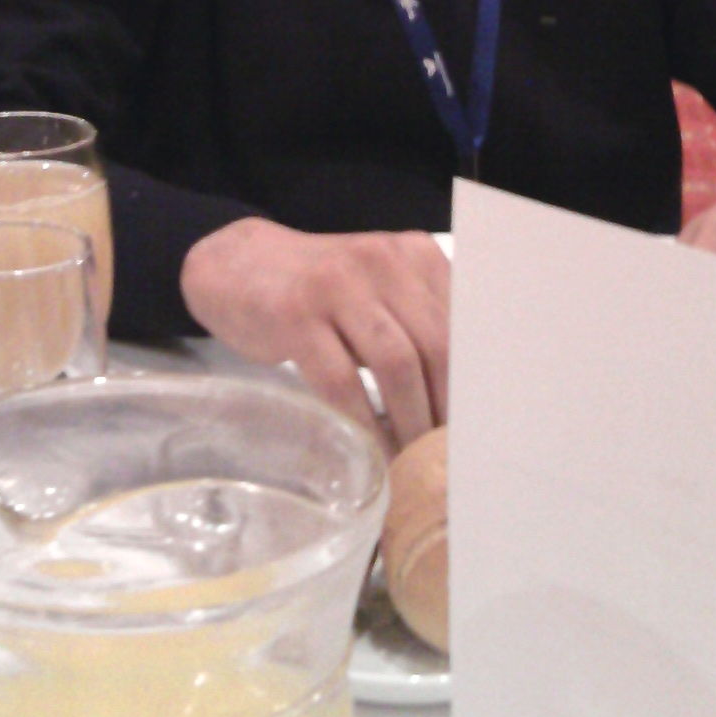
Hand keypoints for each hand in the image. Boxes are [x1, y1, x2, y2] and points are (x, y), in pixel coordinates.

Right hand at [180, 218, 449, 449]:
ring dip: (409, 421)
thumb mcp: (376, 290)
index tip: (478, 427)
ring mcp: (338, 286)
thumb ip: (417, 323)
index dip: (474, 380)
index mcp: (413, 256)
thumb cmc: (319, 290)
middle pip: (436, 346)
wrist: (237, 264)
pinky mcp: (296, 316)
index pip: (463, 324)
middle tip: (447, 455)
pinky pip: (341, 381)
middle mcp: (382, 263)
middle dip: (446, 409)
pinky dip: (361, 423)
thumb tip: (462, 399)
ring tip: (413, 460)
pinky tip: (369, 450)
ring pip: (396, 364)